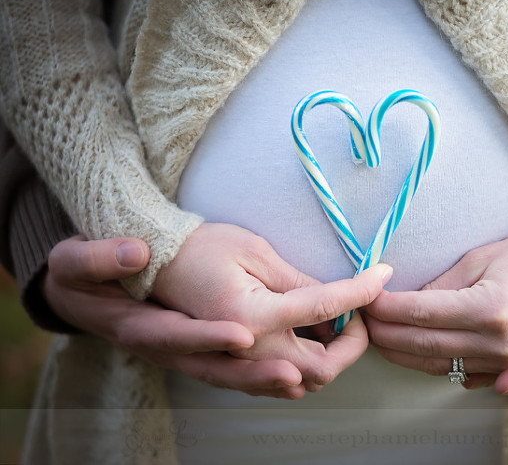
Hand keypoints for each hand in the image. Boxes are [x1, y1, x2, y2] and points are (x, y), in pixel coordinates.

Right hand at [45, 235, 305, 398]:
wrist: (80, 295)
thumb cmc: (88, 273)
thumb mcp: (79, 260)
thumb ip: (99, 259)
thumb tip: (132, 254)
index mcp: (143, 324)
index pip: (181, 333)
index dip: (212, 333)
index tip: (252, 330)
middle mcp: (164, 351)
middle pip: (214, 370)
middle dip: (254, 373)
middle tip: (294, 372)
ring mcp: (180, 358)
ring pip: (228, 378)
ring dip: (264, 380)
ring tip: (300, 380)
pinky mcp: (192, 356)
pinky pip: (231, 375)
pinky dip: (259, 378)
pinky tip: (292, 378)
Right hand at [153, 223, 391, 393]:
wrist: (154, 266)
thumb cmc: (201, 249)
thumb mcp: (255, 252)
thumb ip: (299, 280)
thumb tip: (339, 293)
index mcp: (254, 314)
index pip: (325, 306)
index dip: (361, 291)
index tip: (381, 275)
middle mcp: (248, 349)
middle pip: (322, 369)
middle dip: (352, 345)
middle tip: (359, 314)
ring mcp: (238, 363)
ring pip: (303, 382)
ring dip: (330, 357)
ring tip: (338, 322)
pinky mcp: (232, 367)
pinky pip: (278, 381)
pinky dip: (304, 364)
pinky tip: (310, 336)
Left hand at [365, 225, 507, 375]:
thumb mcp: (484, 257)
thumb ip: (442, 286)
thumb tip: (405, 300)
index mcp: (489, 308)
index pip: (417, 313)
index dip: (383, 307)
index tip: (364, 297)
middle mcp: (498, 342)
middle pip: (420, 345)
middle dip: (383, 332)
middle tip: (361, 318)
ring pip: (437, 365)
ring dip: (401, 353)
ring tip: (378, 337)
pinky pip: (463, 375)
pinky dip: (434, 365)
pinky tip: (415, 355)